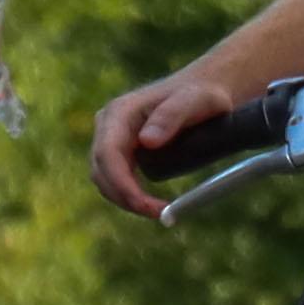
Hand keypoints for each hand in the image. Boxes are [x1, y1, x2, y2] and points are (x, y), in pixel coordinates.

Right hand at [92, 62, 248, 218]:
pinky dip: (128, 196)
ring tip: (161, 212)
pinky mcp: (121, 151)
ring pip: (104, 179)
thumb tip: (146, 141)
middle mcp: (109, 125)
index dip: (122, 184)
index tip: (147, 205)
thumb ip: (172, 116)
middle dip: (125, 197)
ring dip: (126, 200)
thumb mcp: (195, 101)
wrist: (202, 90)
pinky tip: (150, 204)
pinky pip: (115, 179)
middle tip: (160, 214)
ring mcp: (112, 138)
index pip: (107, 154)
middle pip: (101, 170)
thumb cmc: (201, 94)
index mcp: (120, 112)